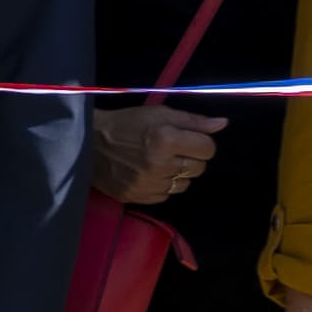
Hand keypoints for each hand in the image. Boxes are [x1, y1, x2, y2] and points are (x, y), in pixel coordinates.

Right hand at [85, 100, 223, 207]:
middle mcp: (160, 164)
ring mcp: (149, 184)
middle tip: (172, 149)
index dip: (201, 142)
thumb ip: (193, 120)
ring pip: (184, 185)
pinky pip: (166, 195)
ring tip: (159, 162)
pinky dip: (162, 185)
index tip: (188, 139)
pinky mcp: (139, 197)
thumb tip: (222, 124)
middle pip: (199, 168)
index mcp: (166, 139)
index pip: (208, 148)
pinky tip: (148, 173)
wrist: (88, 144)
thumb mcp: (159, 113)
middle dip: (191, 157)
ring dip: (177, 174)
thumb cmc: (126, 124)